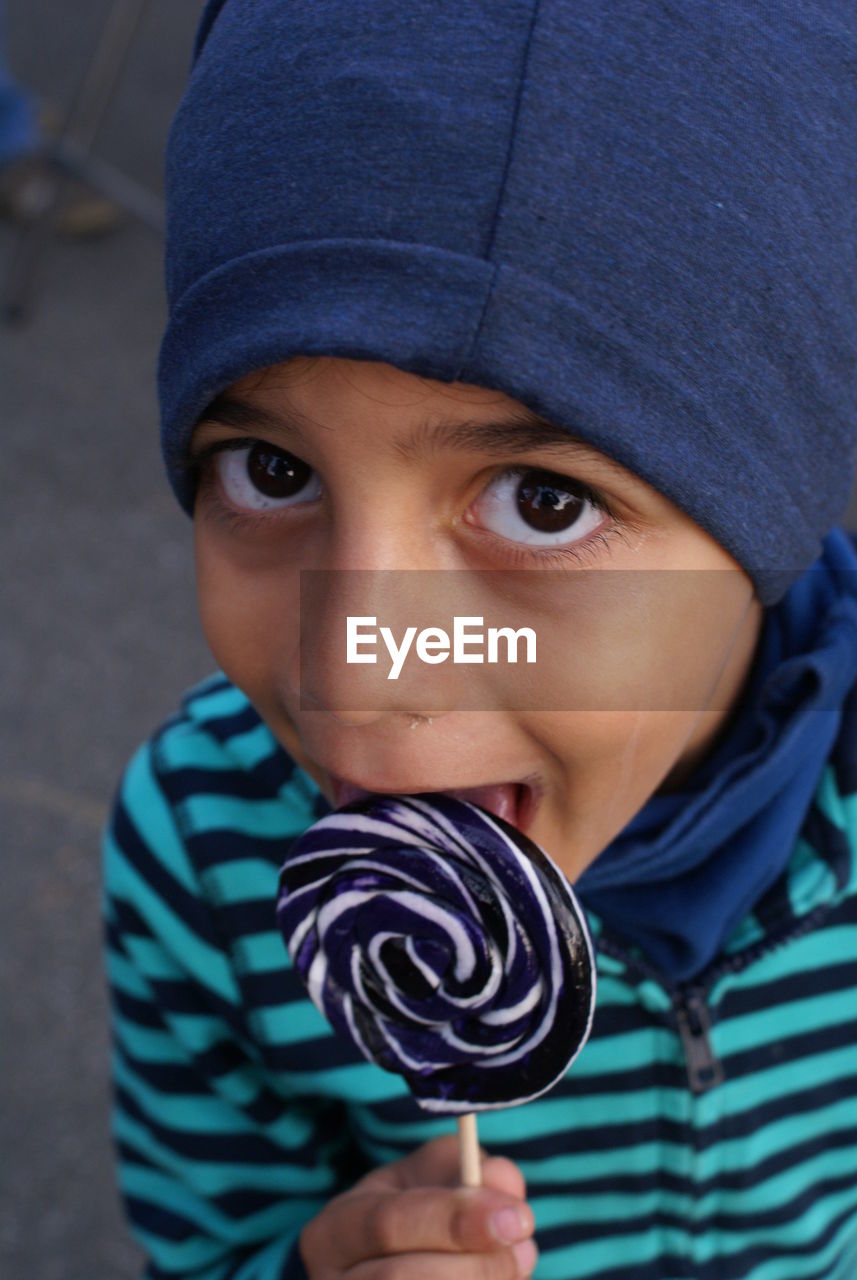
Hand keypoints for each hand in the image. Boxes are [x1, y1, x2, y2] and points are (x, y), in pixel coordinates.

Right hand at [299, 1134, 536, 1277]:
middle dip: (475, 1266)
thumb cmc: (414, 1217)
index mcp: (335, 1231)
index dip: (454, 1221)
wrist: (392, 1267)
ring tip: (519, 1266)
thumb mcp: (427, 1178)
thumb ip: (465, 1169)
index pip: (388, 1223)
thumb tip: (502, 1183)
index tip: (517, 1217)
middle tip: (526, 1248)